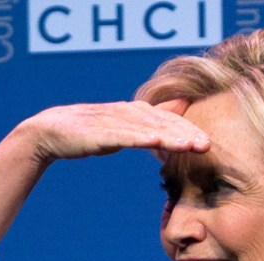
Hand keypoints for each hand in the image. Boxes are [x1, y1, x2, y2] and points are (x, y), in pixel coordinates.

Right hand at [18, 100, 210, 166]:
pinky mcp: (100, 132)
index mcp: (137, 113)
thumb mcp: (124, 133)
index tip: (209, 144)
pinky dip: (140, 137)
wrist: (53, 130)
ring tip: (190, 145)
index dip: (190, 130)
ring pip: (148, 128)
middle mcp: (129, 113)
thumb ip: (148, 134)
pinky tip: (155, 141)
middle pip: (163, 123)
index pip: (169, 121)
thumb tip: (170, 143)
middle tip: (208, 145)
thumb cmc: (92, 133)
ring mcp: (114, 121)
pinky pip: (123, 135)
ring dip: (171, 136)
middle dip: (187, 133)